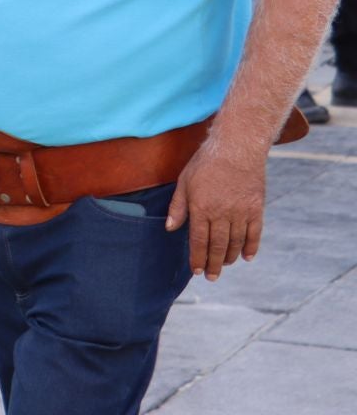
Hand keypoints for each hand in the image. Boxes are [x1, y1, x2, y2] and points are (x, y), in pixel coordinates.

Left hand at [166, 139, 266, 280]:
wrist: (237, 148)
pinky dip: (251, 247)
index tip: (197, 271)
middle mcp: (221, 214)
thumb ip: (178, 206)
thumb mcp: (184, 181)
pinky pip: (254, 234)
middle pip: (218, 246)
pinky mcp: (256, 209)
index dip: (197, 258)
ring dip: (230, 257)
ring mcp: (241, 212)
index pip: (198, 240)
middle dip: (214, 264)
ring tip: (225, 265)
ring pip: (235, 243)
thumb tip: (169, 228)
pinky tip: (246, 257)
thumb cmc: (205, 163)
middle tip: (212, 277)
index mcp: (201, 208)